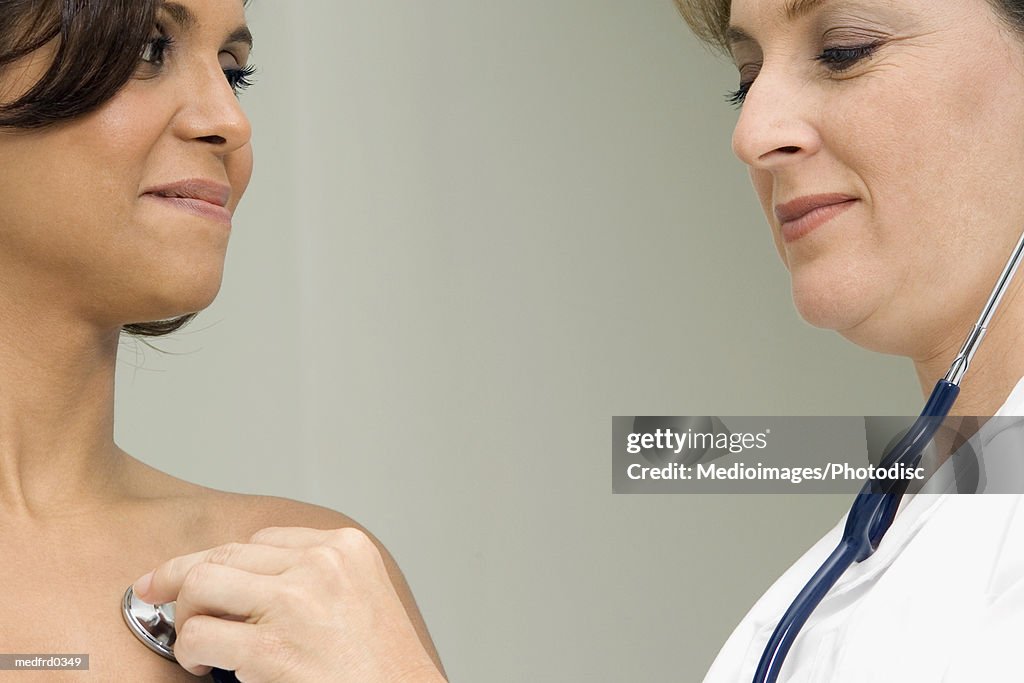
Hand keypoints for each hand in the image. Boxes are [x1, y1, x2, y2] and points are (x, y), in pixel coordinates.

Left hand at [131, 526, 445, 682]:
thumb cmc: (383, 665)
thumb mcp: (362, 596)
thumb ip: (315, 576)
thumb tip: (243, 581)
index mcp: (346, 547)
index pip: (263, 540)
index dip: (226, 562)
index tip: (200, 574)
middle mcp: (321, 563)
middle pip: (225, 553)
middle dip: (183, 575)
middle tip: (155, 589)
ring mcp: (295, 602)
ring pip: (202, 583)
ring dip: (186, 613)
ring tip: (194, 642)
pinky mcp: (272, 648)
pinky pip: (200, 636)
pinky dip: (190, 652)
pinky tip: (205, 666)